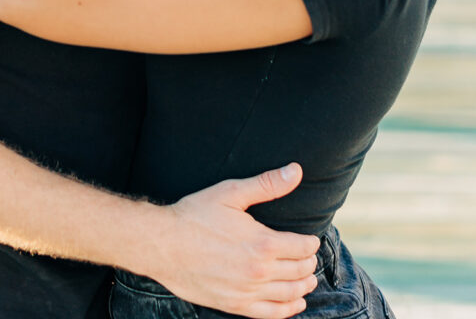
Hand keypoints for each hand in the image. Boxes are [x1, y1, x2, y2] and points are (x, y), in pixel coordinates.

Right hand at [149, 164, 318, 317]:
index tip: (311, 239)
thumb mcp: (231, 192)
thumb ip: (267, 184)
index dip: (311, 243)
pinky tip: (296, 303)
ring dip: (304, 286)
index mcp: (262, 243)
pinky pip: (271, 314)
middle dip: (309, 263)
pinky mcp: (234, 306)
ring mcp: (247, 292)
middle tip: (310, 257)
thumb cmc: (196, 215)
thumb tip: (296, 171)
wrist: (163, 244)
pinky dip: (288, 310)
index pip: (302, 248)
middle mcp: (259, 271)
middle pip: (299, 271)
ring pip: (290, 294)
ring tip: (309, 279)